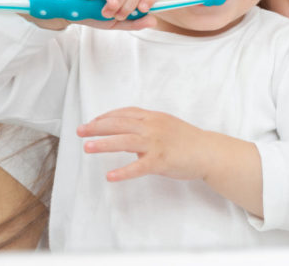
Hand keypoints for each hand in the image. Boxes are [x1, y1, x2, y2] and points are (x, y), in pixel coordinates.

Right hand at [21, 0, 158, 30]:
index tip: (144, 9)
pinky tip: (109, 4)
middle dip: (130, 5)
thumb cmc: (89, 12)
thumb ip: (133, 23)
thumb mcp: (113, 23)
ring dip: (119, 2)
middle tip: (118, 16)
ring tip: (106, 13)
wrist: (63, 8)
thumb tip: (153, 21)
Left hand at [77, 107, 211, 182]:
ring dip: (103, 144)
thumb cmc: (188, 139)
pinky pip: (138, 167)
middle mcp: (153, 127)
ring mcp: (156, 143)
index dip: (105, 116)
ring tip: (87, 147)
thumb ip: (146, 126)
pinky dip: (123, 172)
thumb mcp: (166, 125)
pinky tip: (110, 176)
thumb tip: (126, 133)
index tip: (92, 122)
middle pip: (119, 123)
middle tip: (80, 131)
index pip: (124, 113)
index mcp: (154, 117)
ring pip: (124, 141)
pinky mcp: (160, 161)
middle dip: (97, 126)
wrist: (208, 151)